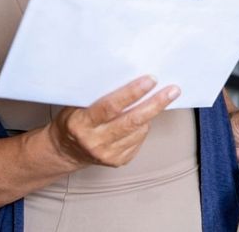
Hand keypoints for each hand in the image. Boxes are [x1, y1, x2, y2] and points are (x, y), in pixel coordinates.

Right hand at [48, 76, 179, 168]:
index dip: (132, 93)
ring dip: (151, 113)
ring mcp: (107, 154)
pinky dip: (143, 127)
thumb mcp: (77, 105)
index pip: (111, 107)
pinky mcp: (118, 161)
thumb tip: (131, 76)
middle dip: (155, 104)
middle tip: (172, 90)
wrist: (65, 151)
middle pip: (132, 121)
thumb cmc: (74, 120)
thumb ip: (99, 95)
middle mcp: (94, 141)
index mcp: (81, 123)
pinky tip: (140, 119)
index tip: (151, 80)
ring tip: (158, 99)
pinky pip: (139, 140)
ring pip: (139, 130)